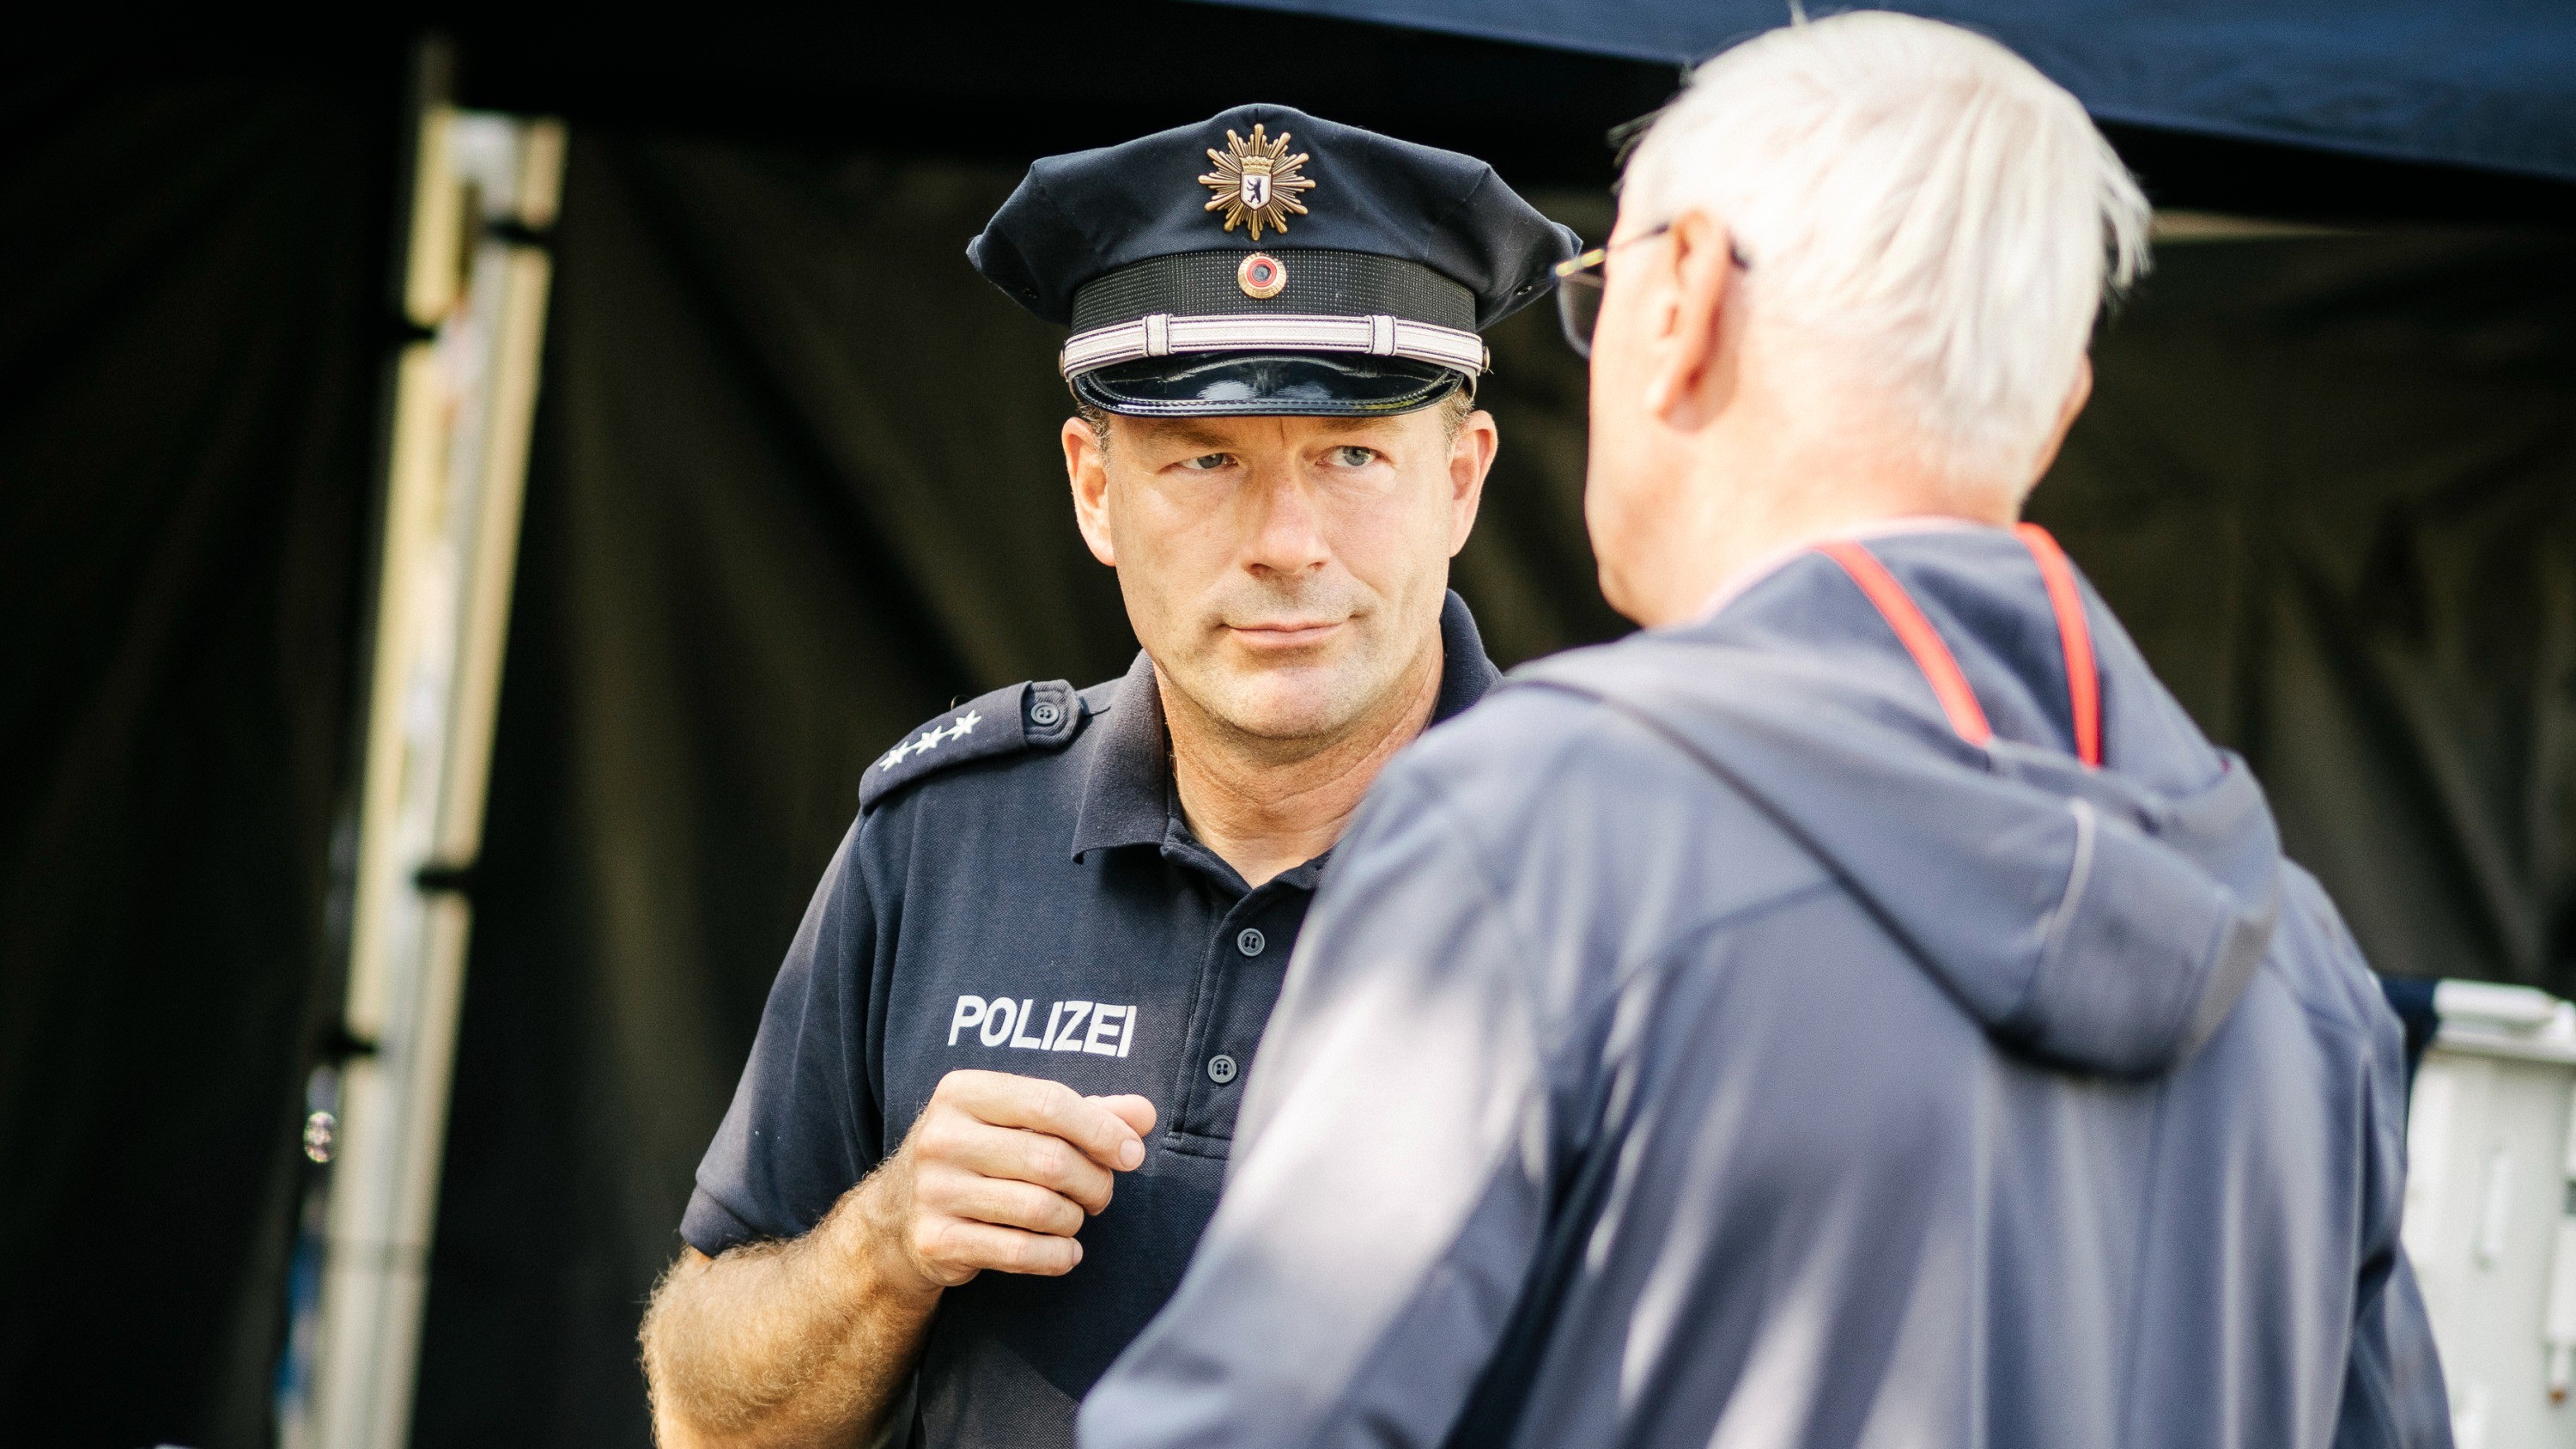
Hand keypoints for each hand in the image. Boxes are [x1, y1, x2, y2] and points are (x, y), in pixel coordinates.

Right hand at [856, 1070, 1155, 1292]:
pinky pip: (1020, 1252)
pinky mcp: (936, 1240)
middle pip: (1051, 1159)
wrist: (896, 1219)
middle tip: (1101, 1194)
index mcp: (963, 1092)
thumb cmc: (977, 1158)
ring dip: (1074, 1220)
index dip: (1103, 1130)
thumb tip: (1144, 1114)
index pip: (1050, 1102)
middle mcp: (942, 1137)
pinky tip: (1066, 1252)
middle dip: (1094, 1182)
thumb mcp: (1019, 1123)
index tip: (1132, 1154)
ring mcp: (934, 1191)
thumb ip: (1084, 1113)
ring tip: (1073, 1218)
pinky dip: (1058, 1256)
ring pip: (1041, 1208)